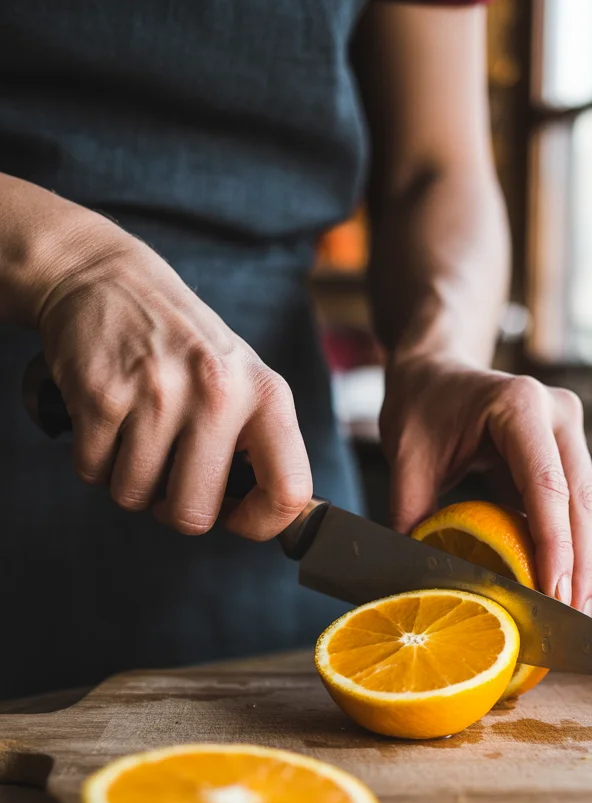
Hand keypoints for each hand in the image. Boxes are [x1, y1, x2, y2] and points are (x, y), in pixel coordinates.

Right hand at [37, 228, 310, 539]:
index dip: (260, 523)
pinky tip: (108, 424)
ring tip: (137, 437)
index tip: (236, 517)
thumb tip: (267, 519)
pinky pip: (93, 472)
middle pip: (193, 513)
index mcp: (267, 395)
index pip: (288, 491)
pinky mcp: (102, 395)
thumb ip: (260, 446)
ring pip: (135, 496)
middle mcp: (218, 393)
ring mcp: (158, 394)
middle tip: (169, 477)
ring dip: (129, 481)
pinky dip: (94, 461)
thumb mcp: (244, 382)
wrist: (109, 279)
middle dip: (173, 509)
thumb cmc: (184, 347)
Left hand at [379, 357, 591, 613]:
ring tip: (574, 613)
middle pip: (579, 500)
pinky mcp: (568, 450)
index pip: (547, 485)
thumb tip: (415, 579)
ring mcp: (568, 430)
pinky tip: (563, 584)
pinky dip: (570, 545)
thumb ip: (410, 515)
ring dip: (581, 560)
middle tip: (572, 619)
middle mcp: (557, 412)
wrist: (437, 368)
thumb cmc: (421, 404)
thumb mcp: (407, 456)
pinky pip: (574, 504)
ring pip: (586, 506)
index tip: (555, 593)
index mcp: (520, 404)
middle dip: (578, 564)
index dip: (554, 544)